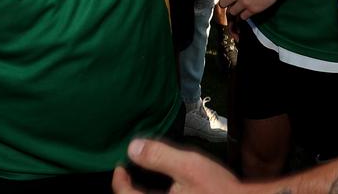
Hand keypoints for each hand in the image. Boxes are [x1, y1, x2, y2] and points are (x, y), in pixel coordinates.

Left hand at [112, 139, 241, 193]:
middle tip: (128, 173)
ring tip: (142, 179)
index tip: (120, 166)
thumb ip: (159, 156)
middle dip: (127, 189)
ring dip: (140, 193)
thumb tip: (133, 147)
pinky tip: (164, 188)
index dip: (119, 180)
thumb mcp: (188, 166)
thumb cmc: (218, 189)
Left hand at [216, 0, 287, 18]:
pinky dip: (244, 14)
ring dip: (235, 9)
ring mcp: (245, 1)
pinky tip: (248, 8)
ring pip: (231, 11)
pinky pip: (242, 16)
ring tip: (240, 4)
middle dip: (226, 2)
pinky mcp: (253, 9)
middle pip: (222, 3)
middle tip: (231, 0)